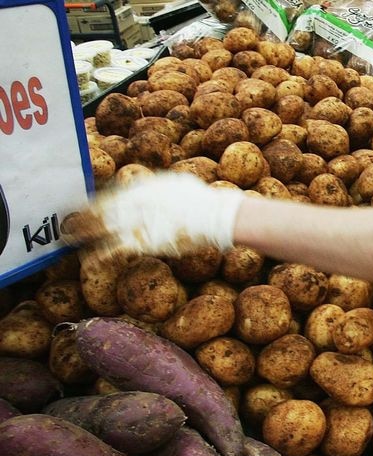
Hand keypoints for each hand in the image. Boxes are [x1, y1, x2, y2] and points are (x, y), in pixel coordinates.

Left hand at [63, 172, 243, 257]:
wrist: (211, 215)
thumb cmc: (200, 199)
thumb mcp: (177, 182)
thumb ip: (159, 184)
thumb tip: (153, 185)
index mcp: (140, 188)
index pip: (108, 194)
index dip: (93, 201)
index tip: (82, 205)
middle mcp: (131, 203)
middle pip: (98, 210)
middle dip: (81, 216)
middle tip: (65, 221)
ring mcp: (133, 223)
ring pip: (98, 228)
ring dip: (81, 234)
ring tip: (67, 238)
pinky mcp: (139, 243)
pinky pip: (112, 251)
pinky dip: (98, 256)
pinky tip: (88, 261)